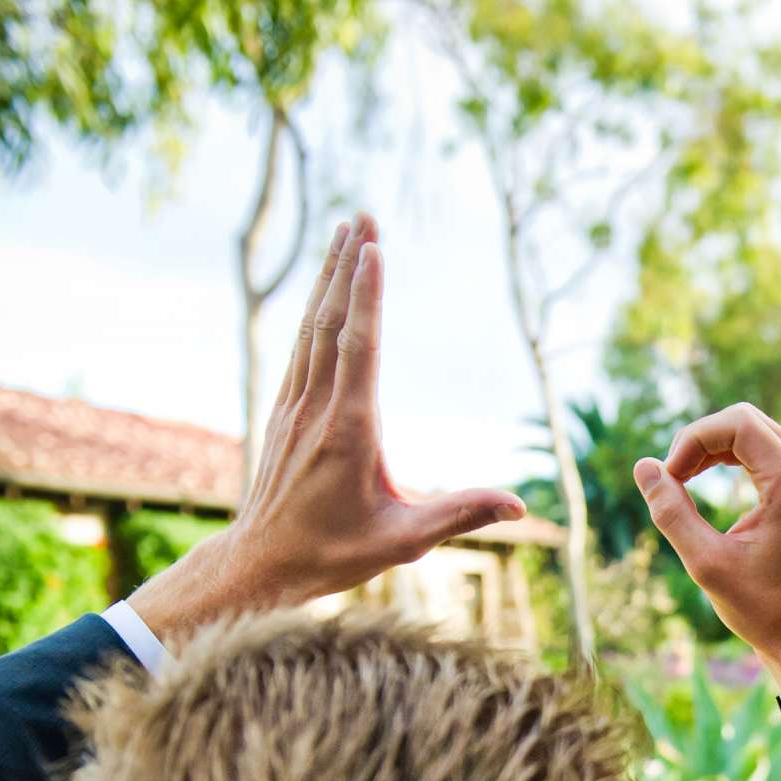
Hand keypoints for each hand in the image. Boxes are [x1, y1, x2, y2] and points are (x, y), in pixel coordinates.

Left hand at [130, 214, 525, 644]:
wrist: (261, 564)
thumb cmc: (333, 554)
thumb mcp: (403, 541)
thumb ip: (460, 513)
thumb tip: (519, 505)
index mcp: (347, 429)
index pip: (358, 347)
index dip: (367, 295)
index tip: (373, 247)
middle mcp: (315, 407)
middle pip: (331, 321)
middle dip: (348, 266)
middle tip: (363, 215)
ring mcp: (294, 405)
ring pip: (311, 327)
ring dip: (329, 278)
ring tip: (345, 233)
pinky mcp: (284, 411)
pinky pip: (300, 346)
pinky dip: (315, 309)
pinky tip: (324, 290)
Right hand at [633, 404, 780, 687]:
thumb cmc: (765, 610)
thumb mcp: (707, 564)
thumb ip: (671, 512)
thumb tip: (644, 467)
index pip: (737, 424)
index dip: (693, 440)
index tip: (669, 478)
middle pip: (746, 421)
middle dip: (700, 441)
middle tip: (671, 479)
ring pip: (756, 433)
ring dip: (714, 448)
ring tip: (681, 482)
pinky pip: (768, 452)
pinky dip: (733, 459)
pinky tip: (704, 483)